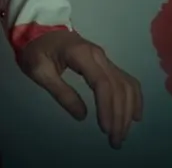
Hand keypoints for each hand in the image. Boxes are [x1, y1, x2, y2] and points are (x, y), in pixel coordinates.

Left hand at [18, 29, 142, 149]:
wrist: (38, 28)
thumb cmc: (37, 50)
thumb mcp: (40, 71)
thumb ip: (61, 92)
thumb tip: (82, 116)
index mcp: (81, 54)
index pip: (101, 83)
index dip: (106, 107)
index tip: (105, 129)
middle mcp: (98, 55)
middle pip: (117, 86)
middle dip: (119, 116)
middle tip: (114, 141)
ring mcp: (104, 58)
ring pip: (125, 84)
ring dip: (127, 110)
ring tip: (121, 134)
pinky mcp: (105, 63)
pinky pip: (125, 79)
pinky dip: (133, 97)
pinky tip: (135, 114)